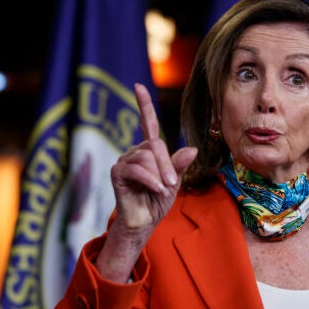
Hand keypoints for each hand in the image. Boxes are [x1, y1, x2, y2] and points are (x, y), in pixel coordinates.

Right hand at [95, 83, 196, 282]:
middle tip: (172, 184)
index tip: (138, 86)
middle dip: (167, 165)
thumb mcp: (175, 182)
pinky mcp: (117, 172)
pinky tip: (155, 190)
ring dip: (159, 175)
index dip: (143, 104)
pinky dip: (150, 180)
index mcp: (149, 151)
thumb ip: (180, 165)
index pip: (147, 123)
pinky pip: (136, 168)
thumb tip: (192, 149)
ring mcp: (124, 161)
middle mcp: (134, 152)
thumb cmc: (157, 201)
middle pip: (154, 145)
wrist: (144, 222)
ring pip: (146, 157)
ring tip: (161, 190)